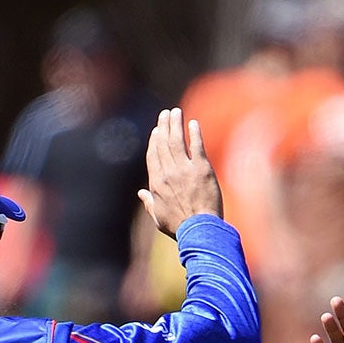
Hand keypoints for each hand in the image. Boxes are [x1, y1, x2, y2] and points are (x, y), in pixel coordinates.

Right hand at [138, 108, 222, 239]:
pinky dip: (194, 133)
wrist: (200, 230)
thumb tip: (141, 194)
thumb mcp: (158, 217)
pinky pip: (197, 146)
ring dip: (176, 124)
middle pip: (164, 143)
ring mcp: (185, 170)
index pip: (153, 155)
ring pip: (177, 140)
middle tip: (166, 114)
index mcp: (156, 182)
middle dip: (164, 126)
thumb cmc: (179, 228)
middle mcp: (168, 172)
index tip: (157, 131)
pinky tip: (193, 123)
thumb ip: (149, 203)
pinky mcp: (202, 169)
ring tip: (176, 112)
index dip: (154, 140)